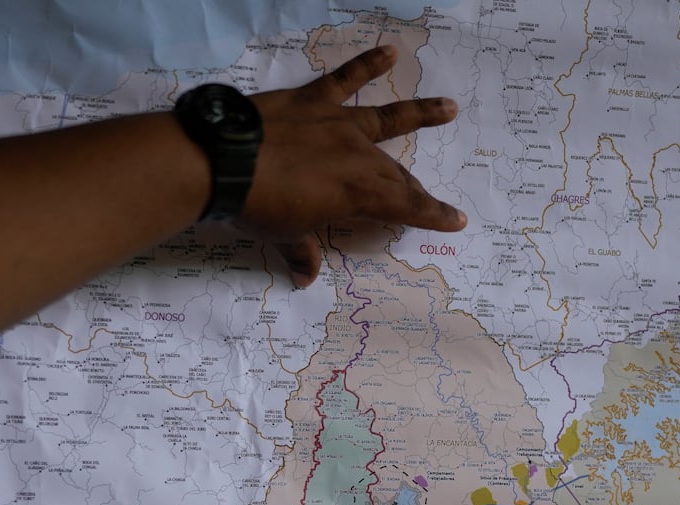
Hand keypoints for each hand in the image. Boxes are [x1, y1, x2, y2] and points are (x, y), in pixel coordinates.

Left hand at [243, 44, 466, 285]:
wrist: (222, 161)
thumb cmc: (258, 206)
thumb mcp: (283, 236)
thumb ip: (301, 253)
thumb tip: (305, 278)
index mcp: (358, 194)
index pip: (406, 206)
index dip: (433, 215)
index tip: (457, 220)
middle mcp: (358, 155)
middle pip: (394, 173)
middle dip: (411, 187)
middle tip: (422, 196)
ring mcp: (337, 123)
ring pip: (387, 120)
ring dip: (420, 114)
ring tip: (448, 108)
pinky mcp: (312, 100)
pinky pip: (345, 79)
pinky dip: (368, 64)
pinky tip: (389, 52)